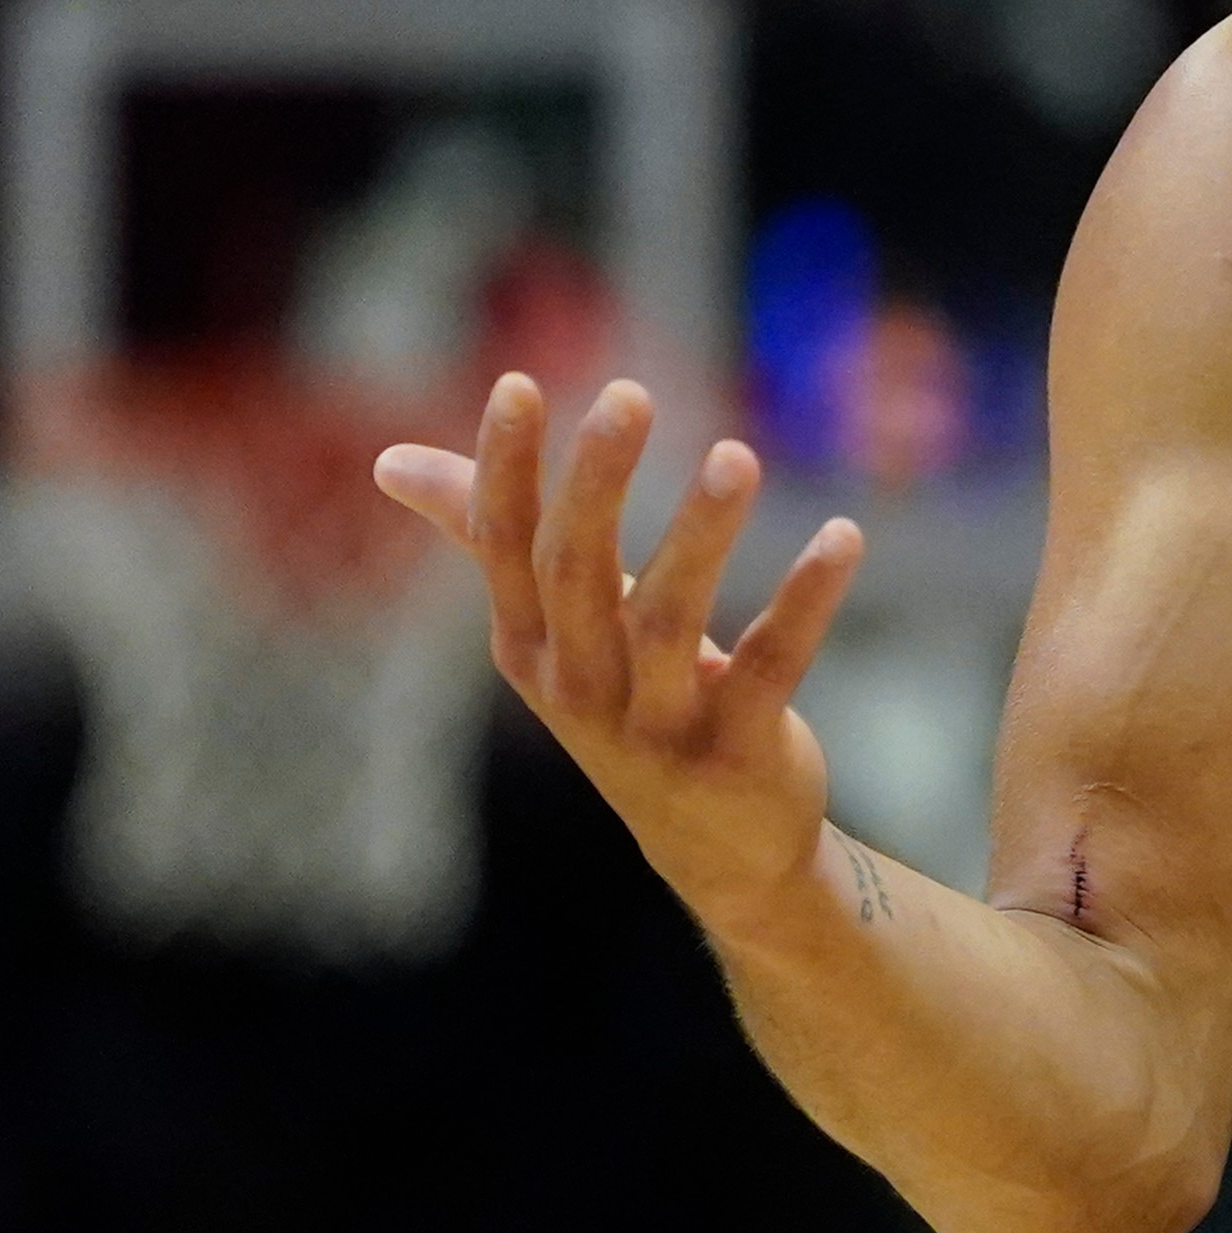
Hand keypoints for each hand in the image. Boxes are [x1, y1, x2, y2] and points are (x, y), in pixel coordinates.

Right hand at [372, 373, 864, 925]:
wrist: (718, 849)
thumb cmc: (626, 703)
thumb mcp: (555, 630)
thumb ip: (481, 536)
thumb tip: (388, 461)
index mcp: (530, 647)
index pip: (504, 548)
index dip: (505, 470)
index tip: (518, 384)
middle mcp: (579, 688)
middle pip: (576, 573)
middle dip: (596, 482)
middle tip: (628, 394)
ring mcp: (656, 727)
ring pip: (670, 621)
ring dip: (702, 534)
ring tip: (737, 454)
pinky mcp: (736, 751)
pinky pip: (771, 666)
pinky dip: (805, 600)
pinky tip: (843, 536)